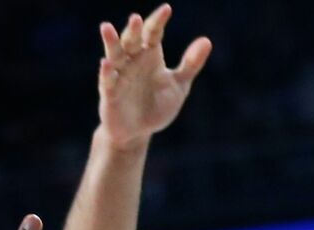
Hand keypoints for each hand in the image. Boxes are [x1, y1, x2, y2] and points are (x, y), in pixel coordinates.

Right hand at [98, 4, 210, 151]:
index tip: (167, 9)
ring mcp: (120, 77)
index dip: (158, 21)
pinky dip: (107, 73)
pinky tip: (106, 64)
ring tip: (106, 28)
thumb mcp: (179, 86)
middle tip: (136, 18)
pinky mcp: (110, 95)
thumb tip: (206, 41)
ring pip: (114, 55)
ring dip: (111, 43)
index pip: (153, 33)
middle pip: (131, 40)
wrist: (138, 133)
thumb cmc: (157, 107)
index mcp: (149, 56)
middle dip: (133, 30)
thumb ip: (190, 64)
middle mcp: (133, 62)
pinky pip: (107, 81)